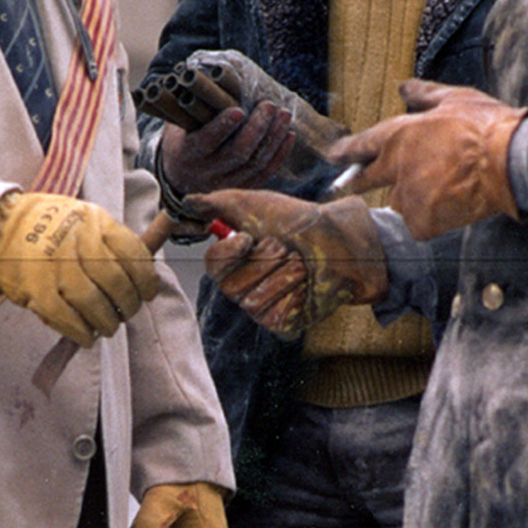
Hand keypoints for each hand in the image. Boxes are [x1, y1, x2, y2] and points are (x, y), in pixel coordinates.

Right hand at [0, 190, 159, 344]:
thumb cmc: (49, 227)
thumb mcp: (85, 219)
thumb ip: (112, 241)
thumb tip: (142, 274)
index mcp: (94, 221)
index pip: (133, 254)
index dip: (146, 280)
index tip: (148, 292)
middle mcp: (76, 242)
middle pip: (117, 282)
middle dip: (129, 304)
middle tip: (128, 311)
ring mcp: (55, 267)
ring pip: (95, 304)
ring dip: (108, 322)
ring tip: (108, 325)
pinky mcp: (36, 290)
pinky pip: (68, 320)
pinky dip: (82, 333)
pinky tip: (87, 336)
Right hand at [158, 98, 300, 195]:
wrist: (180, 177)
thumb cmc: (181, 139)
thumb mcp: (177, 123)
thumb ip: (192, 106)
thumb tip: (210, 75)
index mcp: (187, 154)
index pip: (206, 142)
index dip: (223, 126)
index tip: (239, 110)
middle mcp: (207, 173)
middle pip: (237, 154)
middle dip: (257, 128)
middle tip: (269, 105)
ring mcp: (226, 184)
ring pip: (255, 164)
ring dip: (273, 138)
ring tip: (284, 115)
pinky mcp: (242, 188)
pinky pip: (265, 174)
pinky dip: (280, 154)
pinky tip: (288, 135)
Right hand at [191, 188, 388, 338]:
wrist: (342, 240)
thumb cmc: (300, 221)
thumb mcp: (254, 204)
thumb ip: (217, 204)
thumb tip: (186, 203)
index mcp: (235, 261)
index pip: (213, 267)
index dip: (229, 253)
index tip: (248, 238)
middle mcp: (245, 288)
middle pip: (233, 287)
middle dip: (264, 261)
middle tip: (285, 248)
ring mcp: (264, 309)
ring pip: (257, 300)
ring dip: (284, 274)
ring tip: (301, 263)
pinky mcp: (286, 324)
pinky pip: (277, 313)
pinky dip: (297, 292)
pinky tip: (309, 283)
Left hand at [329, 81, 525, 237]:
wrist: (510, 162)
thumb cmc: (486, 126)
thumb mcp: (455, 99)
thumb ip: (424, 95)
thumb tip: (404, 87)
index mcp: (400, 134)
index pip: (362, 144)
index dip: (345, 151)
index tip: (333, 156)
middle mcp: (396, 167)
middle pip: (367, 180)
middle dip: (358, 181)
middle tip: (347, 186)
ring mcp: (408, 196)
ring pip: (401, 201)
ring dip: (414, 198)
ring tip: (445, 188)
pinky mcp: (422, 222)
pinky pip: (419, 224)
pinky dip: (433, 219)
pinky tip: (453, 206)